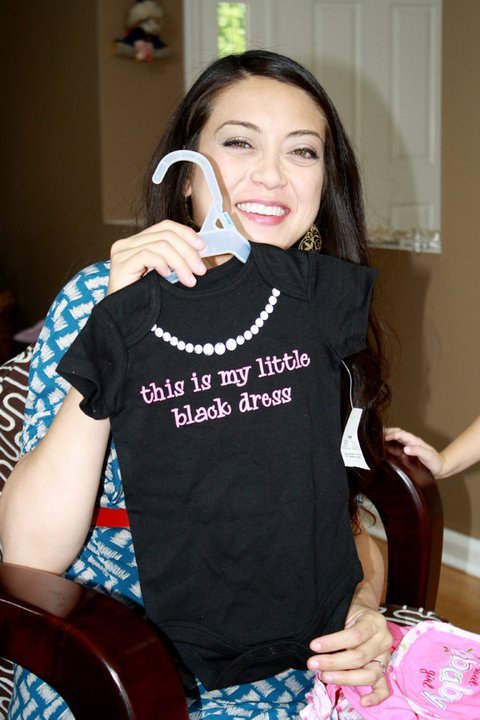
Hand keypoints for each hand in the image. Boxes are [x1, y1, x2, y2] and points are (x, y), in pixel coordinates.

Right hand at [108, 220, 206, 294]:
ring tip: (189, 280)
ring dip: (180, 263)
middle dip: (188, 252)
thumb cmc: (145, 300)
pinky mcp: (120, 264)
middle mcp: (128, 244)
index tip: (203, 247)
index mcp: (138, 242)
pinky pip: (147, 255)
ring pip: (160, 245)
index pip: (165, 227)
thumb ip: (176, 260)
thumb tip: (201, 251)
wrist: (124, 320)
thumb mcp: (165, 275)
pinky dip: (162, 264)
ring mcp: (122, 253)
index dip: (186, 234)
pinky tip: (167, 276)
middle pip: (166, 235)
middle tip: (200, 269)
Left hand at [307, 585, 391, 706]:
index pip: (354, 635)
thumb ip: (337, 628)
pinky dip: (375, 697)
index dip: (333, 642)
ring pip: (368, 674)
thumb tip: (317, 647)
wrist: (363, 612)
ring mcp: (386, 657)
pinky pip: (384, 687)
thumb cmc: (350, 612)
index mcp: (374, 622)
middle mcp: (383, 640)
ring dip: (344, 678)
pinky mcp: (384, 670)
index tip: (313, 646)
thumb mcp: (345, 612)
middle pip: (359, 657)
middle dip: (333, 662)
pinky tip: (363, 702)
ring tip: (324, 676)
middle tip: (313, 664)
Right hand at [384, 427, 443, 476]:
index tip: (384, 438)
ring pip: (398, 437)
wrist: (441, 468)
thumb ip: (418, 451)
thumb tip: (406, 448)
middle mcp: (412, 442)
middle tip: (378, 433)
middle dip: (388, 431)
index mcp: (415, 441)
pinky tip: (387, 445)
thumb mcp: (428, 456)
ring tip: (379, 437)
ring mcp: (411, 445)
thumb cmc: (435, 462)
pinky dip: (391, 441)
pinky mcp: (409, 451)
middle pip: (398, 432)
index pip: (401, 434)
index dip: (392, 434)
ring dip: (389, 435)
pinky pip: (399, 443)